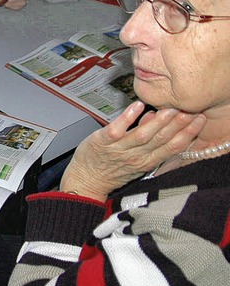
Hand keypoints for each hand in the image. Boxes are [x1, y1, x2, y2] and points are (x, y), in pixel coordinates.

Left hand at [60, 101, 205, 201]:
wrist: (86, 180)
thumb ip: (151, 143)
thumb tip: (160, 118)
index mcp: (146, 161)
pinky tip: (137, 106)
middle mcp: (135, 157)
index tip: (200, 119)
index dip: (188, 134)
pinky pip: (116, 130)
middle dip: (178, 124)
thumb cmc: (112, 169)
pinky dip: (127, 118)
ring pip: (142, 135)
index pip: (172, 148)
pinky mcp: (102, 142)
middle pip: (160, 140)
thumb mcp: (138, 161)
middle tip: (190, 109)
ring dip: (157, 121)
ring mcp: (118, 149)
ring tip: (170, 108)